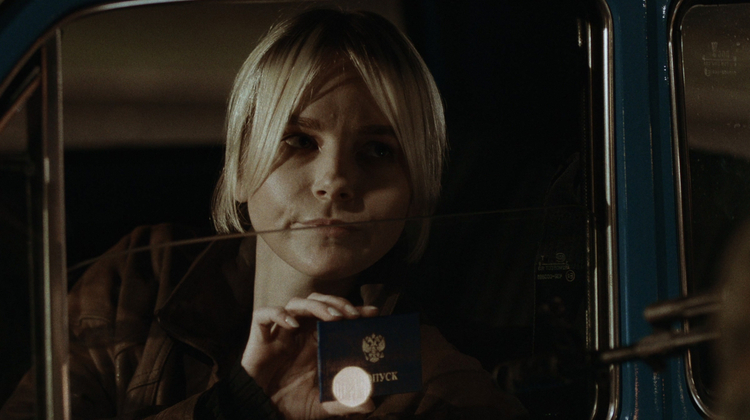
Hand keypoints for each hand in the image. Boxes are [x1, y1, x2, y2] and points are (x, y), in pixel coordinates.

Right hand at [241, 293, 378, 418]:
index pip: (337, 316)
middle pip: (318, 301)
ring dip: (315, 305)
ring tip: (331, 317)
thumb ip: (344, 403)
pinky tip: (292, 325)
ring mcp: (280, 333)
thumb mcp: (321, 406)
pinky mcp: (260, 338)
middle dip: (337, 303)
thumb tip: (370, 403)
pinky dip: (278, 314)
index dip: (354, 310)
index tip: (373, 312)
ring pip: (296, 302)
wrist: (260, 412)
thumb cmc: (290, 405)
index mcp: (316, 343)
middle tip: (353, 314)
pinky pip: (263, 315)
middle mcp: (300, 333)